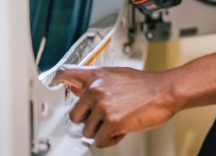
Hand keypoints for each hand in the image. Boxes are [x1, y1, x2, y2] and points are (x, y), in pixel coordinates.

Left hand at [51, 66, 175, 147]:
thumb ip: (97, 82)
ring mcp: (103, 105)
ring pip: (87, 130)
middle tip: (103, 117)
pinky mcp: (112, 122)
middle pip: (74, 115)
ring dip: (101, 130)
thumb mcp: (118, 75)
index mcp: (97, 76)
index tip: (50, 85)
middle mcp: (96, 89)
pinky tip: (122, 128)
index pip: (66, 73)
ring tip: (118, 120)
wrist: (164, 91)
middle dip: (88, 120)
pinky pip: (99, 141)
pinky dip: (110, 139)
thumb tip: (77, 87)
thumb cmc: (145, 84)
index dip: (55, 80)